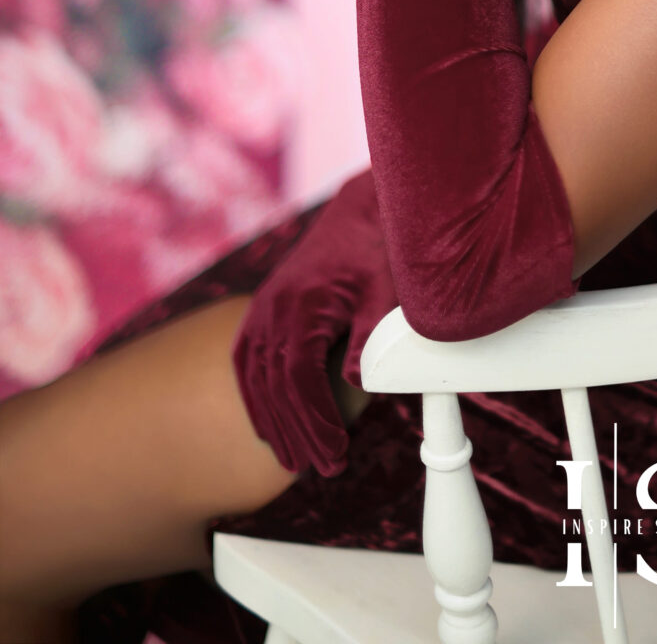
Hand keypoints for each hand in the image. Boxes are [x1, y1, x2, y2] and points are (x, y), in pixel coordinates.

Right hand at [232, 169, 396, 477]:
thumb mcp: (385, 289)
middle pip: (274, 386)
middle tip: (322, 469)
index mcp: (300, 305)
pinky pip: (248, 363)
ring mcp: (262, 310)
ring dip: (274, 424)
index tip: (335, 451)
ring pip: (256, 380)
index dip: (314, 419)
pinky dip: (256, 398)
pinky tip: (269, 426)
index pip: (297, 378)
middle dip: (297, 433)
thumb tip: (357, 383)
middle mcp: (271, 309)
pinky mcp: (262, 311)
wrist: (359, 210)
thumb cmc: (376, 249)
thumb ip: (371, 335)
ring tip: (296, 461)